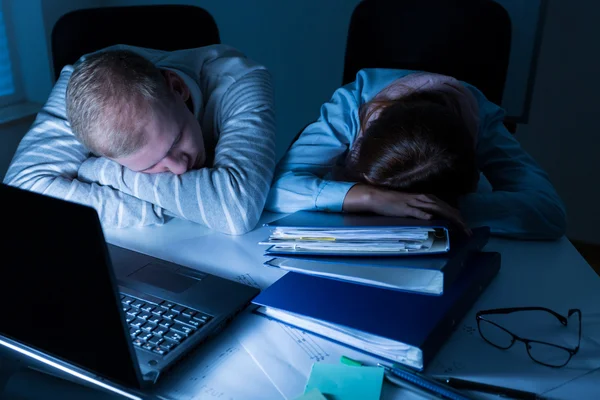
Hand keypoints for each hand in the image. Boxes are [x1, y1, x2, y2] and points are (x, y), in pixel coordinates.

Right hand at [343, 184, 469, 232]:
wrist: (377, 197)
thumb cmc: (395, 203)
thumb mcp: (413, 206)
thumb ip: (424, 211)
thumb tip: (435, 219)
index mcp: (426, 198)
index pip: (447, 208)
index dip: (458, 218)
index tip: (467, 229)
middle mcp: (424, 199)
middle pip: (446, 208)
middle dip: (459, 220)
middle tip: (469, 232)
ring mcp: (414, 203)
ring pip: (436, 209)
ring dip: (449, 218)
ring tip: (459, 227)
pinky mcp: (404, 208)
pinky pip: (416, 211)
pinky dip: (424, 215)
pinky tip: (432, 219)